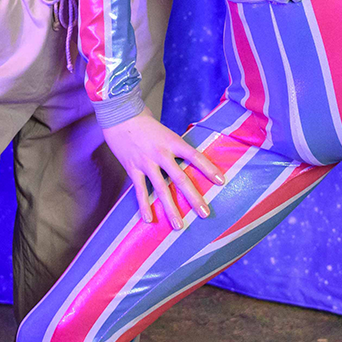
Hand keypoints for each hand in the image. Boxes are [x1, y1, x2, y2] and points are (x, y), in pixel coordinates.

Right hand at [102, 110, 225, 229]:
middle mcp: (161, 153)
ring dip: (170, 208)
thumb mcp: (166, 132)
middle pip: (180, 178)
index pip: (195, 156)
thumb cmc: (147, 124)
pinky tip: (149, 219)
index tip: (221, 182)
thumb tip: (193, 161)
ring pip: (160, 189)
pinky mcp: (132, 168)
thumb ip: (177, 147)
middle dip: (194, 197)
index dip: (208, 169)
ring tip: (178, 225)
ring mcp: (146, 162)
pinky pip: (139, 190)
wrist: (121, 116)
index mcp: (172, 141)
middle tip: (205, 213)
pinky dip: (144, 205)